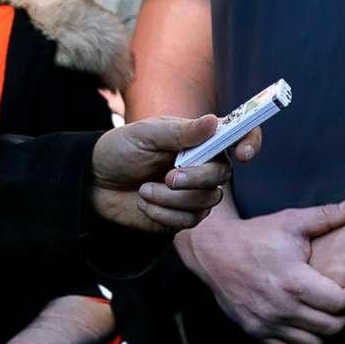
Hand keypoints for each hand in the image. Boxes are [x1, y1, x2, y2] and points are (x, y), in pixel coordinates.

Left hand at [88, 115, 254, 233]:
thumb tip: (213, 121)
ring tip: (145, 190)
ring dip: (172, 199)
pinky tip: (145, 204)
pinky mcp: (183, 216)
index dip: (250, 143)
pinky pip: (189, 221)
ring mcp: (195, 192)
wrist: (94, 183)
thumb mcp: (144, 135)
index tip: (243, 155)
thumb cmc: (119, 151)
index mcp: (199, 139)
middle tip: (168, 177)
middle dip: (195, 178)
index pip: (239, 135)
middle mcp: (203, 165)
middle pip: (223, 175)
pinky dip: (163, 214)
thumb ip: (180, 132)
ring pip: (206, 201)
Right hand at [179, 197, 344, 343]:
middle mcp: (281, 308)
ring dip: (329, 332)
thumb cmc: (257, 235)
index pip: (341, 304)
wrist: (215, 252)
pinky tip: (310, 327)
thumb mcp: (291, 221)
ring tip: (334, 315)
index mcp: (294, 282)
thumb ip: (326, 216)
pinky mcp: (256, 332)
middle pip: (331, 327)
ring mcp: (267, 324)